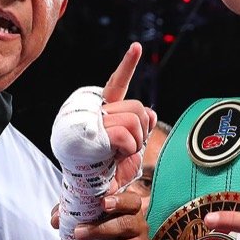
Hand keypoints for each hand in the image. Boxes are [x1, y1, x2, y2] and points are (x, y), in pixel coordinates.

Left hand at [69, 190, 152, 239]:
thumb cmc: (99, 234)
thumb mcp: (86, 220)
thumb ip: (71, 214)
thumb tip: (56, 219)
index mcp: (130, 210)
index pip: (131, 200)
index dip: (119, 201)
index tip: (102, 204)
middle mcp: (141, 226)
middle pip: (125, 224)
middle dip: (99, 230)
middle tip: (77, 234)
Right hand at [100, 43, 155, 191]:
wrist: (90, 193)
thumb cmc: (107, 172)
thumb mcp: (130, 148)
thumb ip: (140, 127)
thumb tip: (150, 112)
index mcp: (104, 111)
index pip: (117, 83)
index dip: (127, 65)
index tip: (136, 47)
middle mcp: (96, 111)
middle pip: (138, 108)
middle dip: (141, 131)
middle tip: (126, 149)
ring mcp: (93, 121)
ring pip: (135, 120)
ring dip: (134, 142)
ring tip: (118, 154)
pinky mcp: (94, 134)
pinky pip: (126, 135)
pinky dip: (128, 149)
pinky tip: (114, 156)